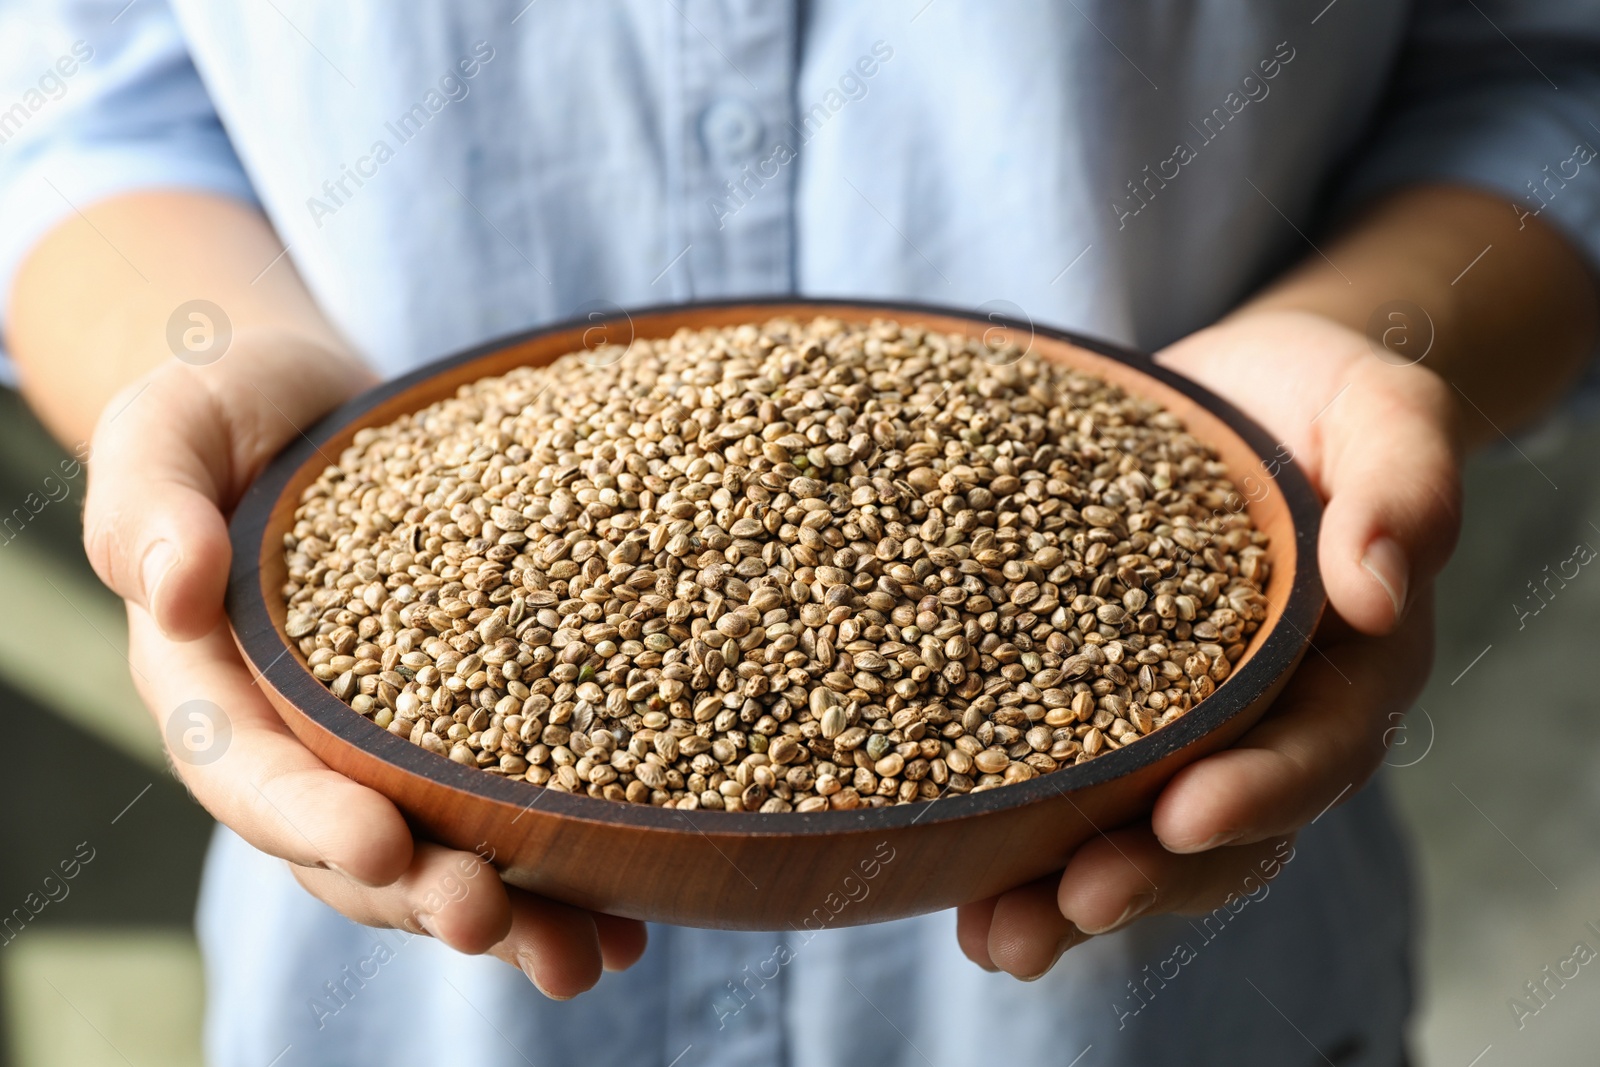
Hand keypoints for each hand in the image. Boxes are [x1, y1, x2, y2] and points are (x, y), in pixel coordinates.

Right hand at [85, 330, 646, 996]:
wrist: (314, 405)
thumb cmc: (227, 409)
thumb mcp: (169, 432)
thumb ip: (150, 505)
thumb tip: (171, 586)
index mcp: (213, 687)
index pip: (249, 773)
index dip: (309, 820)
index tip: (382, 848)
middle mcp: (299, 737)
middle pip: (352, 846)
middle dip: (421, 895)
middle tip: (491, 923)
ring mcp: (383, 740)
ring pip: (440, 848)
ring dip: (511, 912)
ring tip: (587, 957)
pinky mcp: (461, 721)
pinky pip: (506, 805)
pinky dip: (566, 867)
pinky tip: (635, 915)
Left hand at [955, 308, 1462, 978]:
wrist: (1233, 393)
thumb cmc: (1316, 400)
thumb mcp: (1381, 411)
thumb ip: (1407, 483)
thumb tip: (1383, 585)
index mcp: (1343, 671)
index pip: (1310, 756)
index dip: (1256, 796)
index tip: (1186, 817)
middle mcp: (1258, 720)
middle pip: (1214, 831)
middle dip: (1145, 877)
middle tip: (1073, 906)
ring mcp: (1172, 724)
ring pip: (1132, 834)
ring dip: (1064, 893)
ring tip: (994, 935)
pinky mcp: (1090, 702)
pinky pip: (1061, 786)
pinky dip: (1014, 843)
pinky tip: (952, 877)